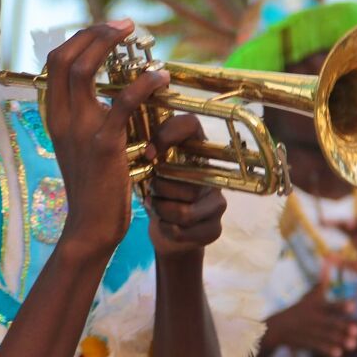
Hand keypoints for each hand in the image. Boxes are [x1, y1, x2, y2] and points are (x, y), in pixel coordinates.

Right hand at [43, 19, 169, 254]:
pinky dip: (143, 84)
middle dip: (94, 33)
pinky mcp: (104, 146)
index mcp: (55, 117)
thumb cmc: (95, 187)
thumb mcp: (82, 146)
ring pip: (84, 71)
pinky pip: (121, 103)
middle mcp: (61, 119)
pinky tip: (160, 77)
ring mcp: (80, 131)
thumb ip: (88, 119)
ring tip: (136, 36)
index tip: (107, 29)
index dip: (80, 38)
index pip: (56, 62)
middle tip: (124, 25)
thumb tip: (108, 93)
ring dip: (109, 45)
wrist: (91, 226)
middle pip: (64, 58)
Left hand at [145, 114, 227, 255]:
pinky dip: (165, 229)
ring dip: (161, 211)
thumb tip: (139, 143)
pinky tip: (164, 224)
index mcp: (196, 151)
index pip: (190, 123)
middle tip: (152, 190)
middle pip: (183, 176)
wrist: (169, 232)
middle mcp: (212, 174)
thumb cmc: (158, 193)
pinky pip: (183, 230)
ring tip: (156, 206)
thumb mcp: (150, 170)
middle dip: (158, 187)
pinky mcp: (215, 228)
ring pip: (184, 210)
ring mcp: (218, 202)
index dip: (167, 134)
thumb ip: (148, 153)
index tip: (149, 153)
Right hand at [262, 283, 356, 356]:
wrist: (278, 327)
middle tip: (356, 330)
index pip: (330, 305)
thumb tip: (329, 261)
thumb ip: (321, 282)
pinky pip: (318, 347)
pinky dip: (328, 350)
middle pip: (331, 323)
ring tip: (353, 344)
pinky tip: (338, 353)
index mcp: (316, 306)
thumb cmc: (299, 309)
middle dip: (343, 327)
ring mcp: (311, 331)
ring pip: (327, 336)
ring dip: (340, 340)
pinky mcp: (308, 342)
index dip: (341, 306)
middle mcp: (314, 319)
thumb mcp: (309, 296)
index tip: (353, 306)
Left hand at [328, 217, 356, 276]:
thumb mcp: (355, 265)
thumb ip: (341, 261)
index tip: (321, 222)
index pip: (341, 227)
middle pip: (354, 221)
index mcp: (354, 237)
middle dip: (348, 221)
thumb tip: (324, 256)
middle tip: (343, 225)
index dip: (332, 223)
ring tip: (354, 228)